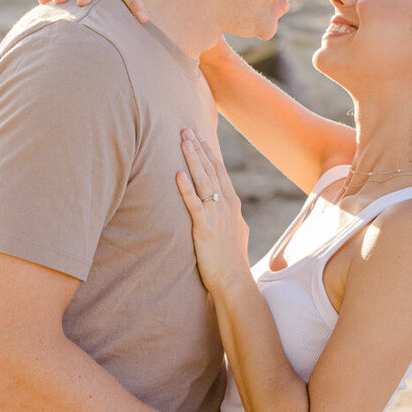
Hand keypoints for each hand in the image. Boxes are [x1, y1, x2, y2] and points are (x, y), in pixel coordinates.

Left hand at [175, 129, 250, 293]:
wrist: (234, 282)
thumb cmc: (231, 261)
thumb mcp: (234, 232)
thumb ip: (227, 217)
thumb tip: (224, 208)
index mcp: (232, 205)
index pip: (220, 171)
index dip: (208, 152)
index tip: (199, 136)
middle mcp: (226, 206)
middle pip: (211, 170)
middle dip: (198, 148)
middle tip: (186, 129)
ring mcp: (216, 216)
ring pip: (203, 181)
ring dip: (193, 159)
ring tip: (182, 141)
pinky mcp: (205, 229)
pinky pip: (194, 204)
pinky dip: (185, 188)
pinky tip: (177, 174)